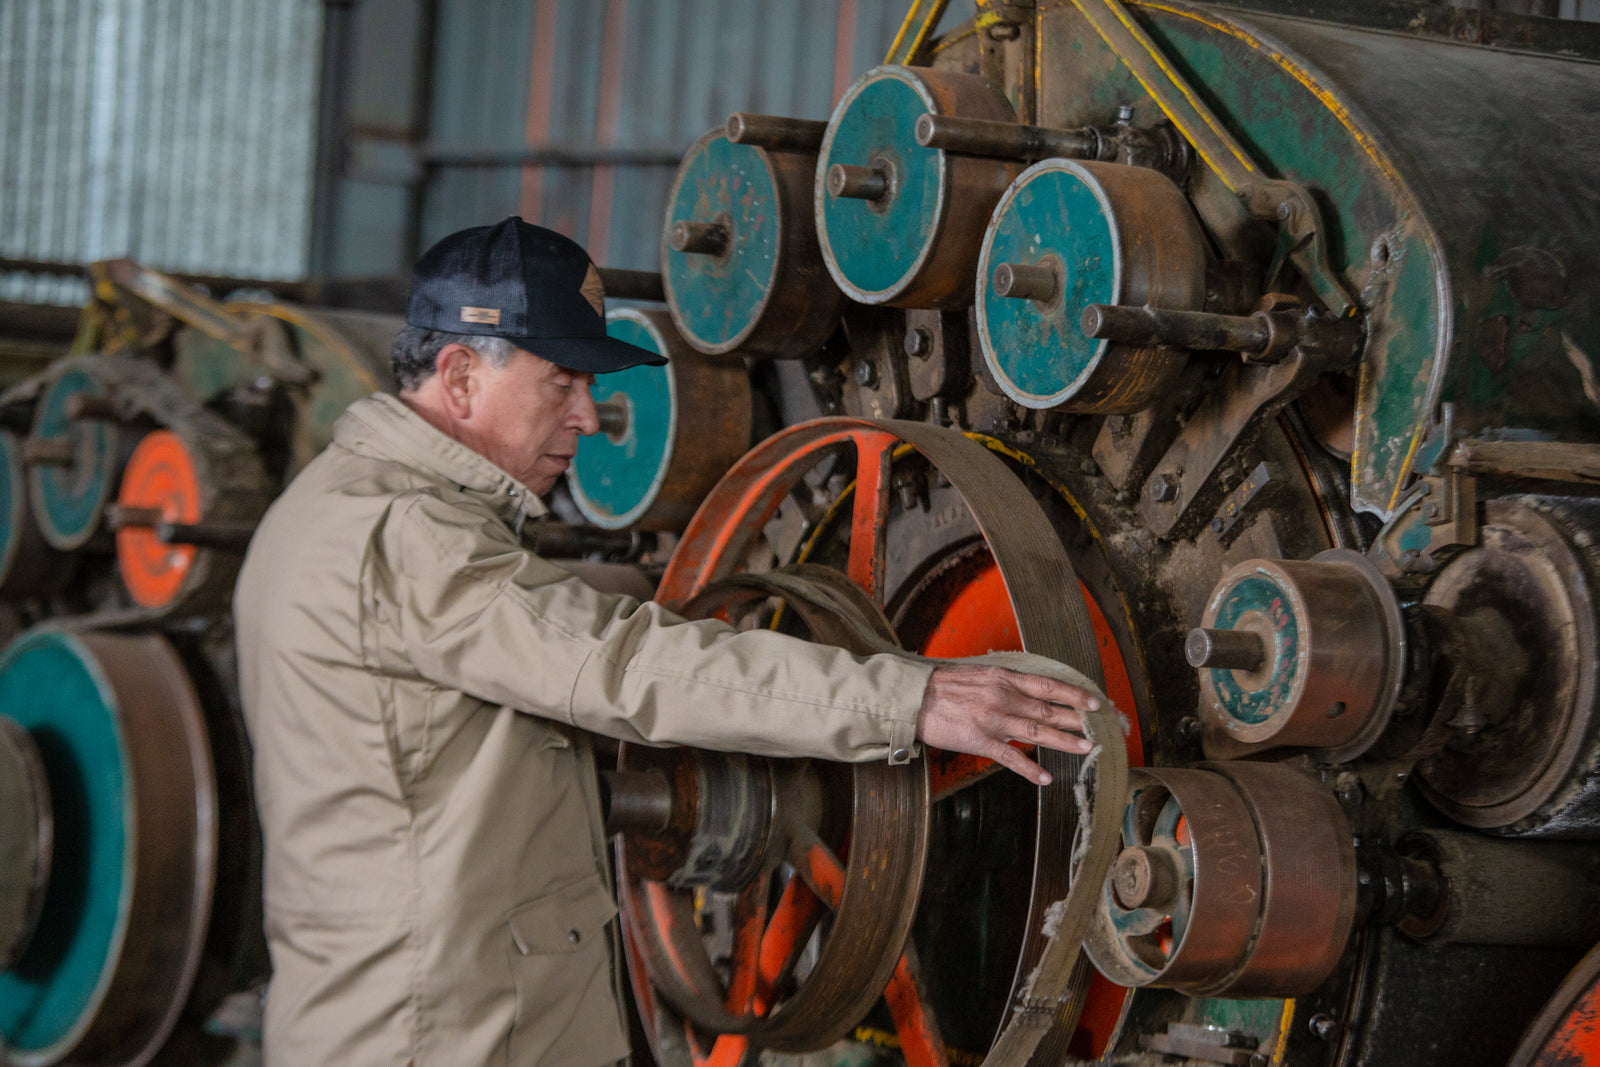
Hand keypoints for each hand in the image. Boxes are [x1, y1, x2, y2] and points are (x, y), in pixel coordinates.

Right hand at [915, 664, 1099, 785]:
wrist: (913, 697)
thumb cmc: (943, 684)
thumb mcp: (979, 672)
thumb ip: (1004, 681)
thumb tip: (1026, 687)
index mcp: (1005, 678)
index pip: (1048, 686)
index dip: (1074, 694)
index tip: (1095, 701)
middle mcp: (1004, 697)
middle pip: (1049, 710)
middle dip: (1078, 720)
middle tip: (1102, 728)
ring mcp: (993, 720)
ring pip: (1036, 732)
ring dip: (1064, 741)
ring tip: (1086, 748)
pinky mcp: (980, 741)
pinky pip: (1009, 757)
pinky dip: (1029, 769)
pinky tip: (1046, 778)